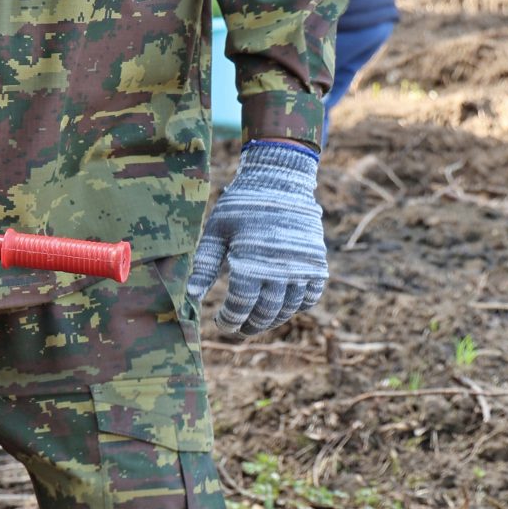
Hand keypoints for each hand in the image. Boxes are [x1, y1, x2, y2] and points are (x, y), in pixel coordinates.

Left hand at [187, 140, 326, 334]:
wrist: (280, 181)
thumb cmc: (241, 205)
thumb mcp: (216, 231)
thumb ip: (204, 265)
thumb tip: (191, 296)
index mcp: (251, 262)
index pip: (241, 306)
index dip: (230, 319)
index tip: (221, 322)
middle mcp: (280, 269)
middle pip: (266, 313)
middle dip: (250, 325)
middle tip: (239, 327)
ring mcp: (302, 267)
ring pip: (289, 309)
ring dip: (272, 320)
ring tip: (257, 320)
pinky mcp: (316, 263)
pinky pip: (310, 297)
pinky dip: (296, 306)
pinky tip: (282, 305)